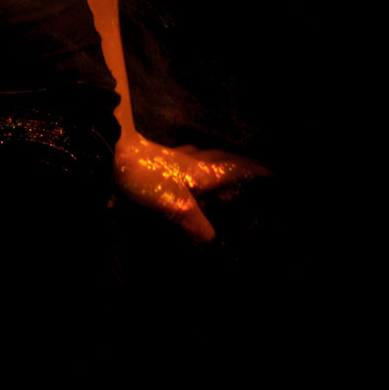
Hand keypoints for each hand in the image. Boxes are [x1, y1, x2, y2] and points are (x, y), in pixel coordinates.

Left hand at [112, 133, 268, 242]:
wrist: (115, 152)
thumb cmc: (147, 176)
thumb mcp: (175, 204)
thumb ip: (195, 220)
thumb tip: (211, 237)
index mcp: (201, 171)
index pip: (234, 170)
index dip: (253, 171)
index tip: (273, 172)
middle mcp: (192, 162)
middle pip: (223, 159)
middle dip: (241, 162)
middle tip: (256, 165)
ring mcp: (176, 158)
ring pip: (207, 156)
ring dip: (222, 160)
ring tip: (229, 165)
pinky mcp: (162, 159)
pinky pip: (190, 157)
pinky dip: (201, 160)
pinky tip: (192, 162)